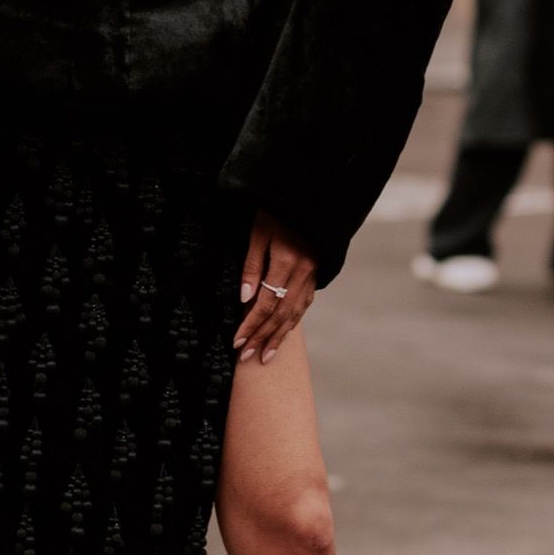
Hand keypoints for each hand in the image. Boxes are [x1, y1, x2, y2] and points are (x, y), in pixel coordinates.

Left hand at [233, 210, 317, 364]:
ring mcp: (311, 275)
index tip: (237, 341)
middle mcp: (302, 273)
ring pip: (295, 313)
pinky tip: (285, 332)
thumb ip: (251, 265)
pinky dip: (294, 321)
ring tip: (266, 355)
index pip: (265, 303)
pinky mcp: (316, 274)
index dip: (250, 325)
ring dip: (279, 337)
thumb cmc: (279, 211)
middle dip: (262, 338)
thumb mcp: (259, 232)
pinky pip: (304, 303)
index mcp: (285, 262)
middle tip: (247, 357)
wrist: (311, 198)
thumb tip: (244, 299)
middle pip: (280, 315)